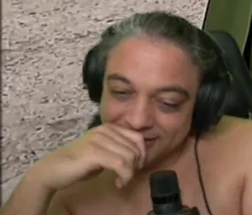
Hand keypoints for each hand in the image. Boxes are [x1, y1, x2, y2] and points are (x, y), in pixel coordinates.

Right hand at [27, 124, 145, 192]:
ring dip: (130, 173)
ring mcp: (98, 140)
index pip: (138, 137)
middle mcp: (104, 130)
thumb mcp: (103, 152)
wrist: (51, 171)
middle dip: (136, 166)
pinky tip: (118, 183)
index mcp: (108, 128)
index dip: (142, 155)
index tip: (135, 168)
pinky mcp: (93, 153)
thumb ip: (118, 149)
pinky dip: (124, 176)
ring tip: (121, 181)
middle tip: (127, 177)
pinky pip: (121, 164)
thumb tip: (138, 155)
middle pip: (136, 148)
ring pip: (130, 156)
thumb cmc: (77, 164)